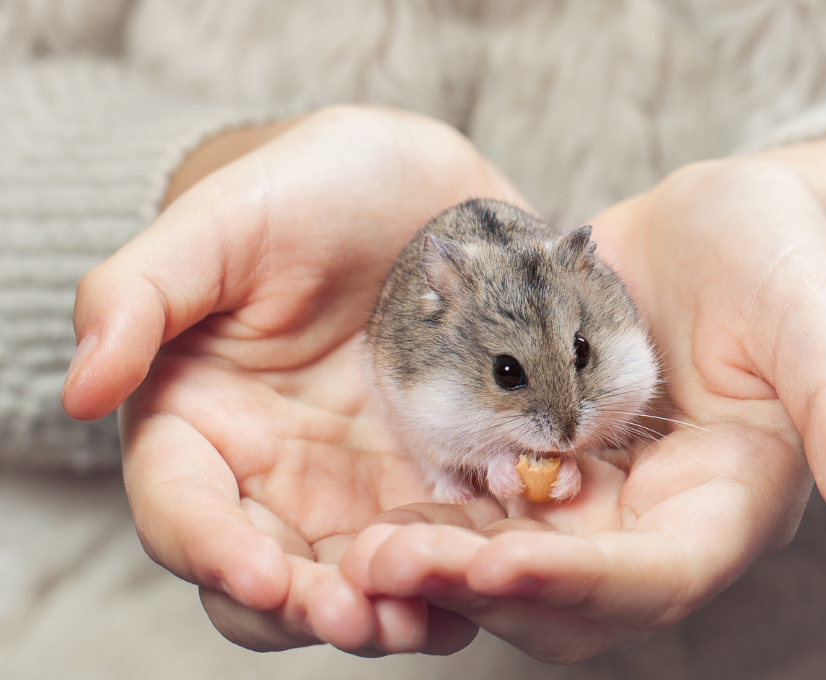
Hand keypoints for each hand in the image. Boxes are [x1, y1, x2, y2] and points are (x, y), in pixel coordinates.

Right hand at [61, 106, 525, 653]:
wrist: (416, 185)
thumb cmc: (305, 189)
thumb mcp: (220, 223)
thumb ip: (138, 297)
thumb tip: (82, 389)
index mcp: (201, 422)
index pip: (186, 511)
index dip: (216, 554)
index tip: (264, 578)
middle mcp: (276, 469)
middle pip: (277, 574)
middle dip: (314, 609)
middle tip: (363, 619)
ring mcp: (361, 479)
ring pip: (363, 577)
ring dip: (394, 608)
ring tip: (433, 615)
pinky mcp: (436, 473)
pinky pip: (446, 541)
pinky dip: (464, 568)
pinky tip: (497, 573)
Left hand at [338, 137, 825, 661]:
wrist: (715, 228)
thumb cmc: (779, 262)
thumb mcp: (812, 320)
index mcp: (727, 504)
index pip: (663, 575)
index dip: (588, 584)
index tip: (505, 568)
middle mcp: (652, 519)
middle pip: (570, 594)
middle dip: (485, 589)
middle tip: (394, 566)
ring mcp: (592, 495)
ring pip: (511, 564)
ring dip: (441, 568)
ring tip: (362, 553)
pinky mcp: (541, 458)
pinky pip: (481, 507)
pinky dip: (433, 518)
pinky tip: (372, 509)